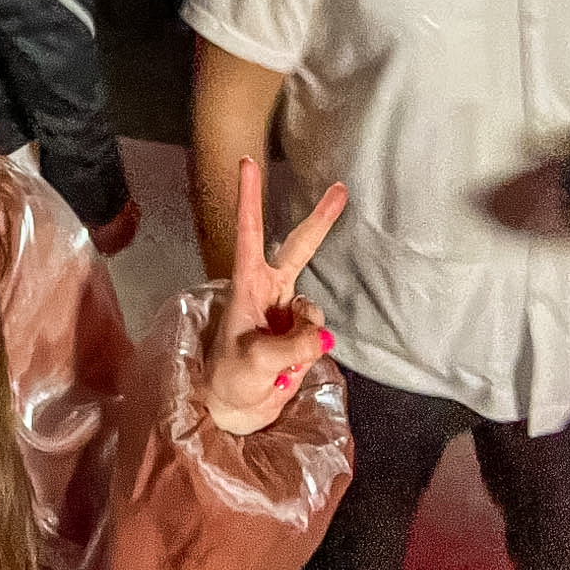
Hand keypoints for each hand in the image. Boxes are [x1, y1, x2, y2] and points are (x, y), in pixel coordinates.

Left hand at [204, 158, 347, 435]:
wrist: (232, 408)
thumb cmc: (228, 377)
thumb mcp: (253, 360)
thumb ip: (290, 344)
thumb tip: (321, 335)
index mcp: (246, 284)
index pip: (249, 232)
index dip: (249, 197)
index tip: (246, 161)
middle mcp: (268, 290)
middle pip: (299, 247)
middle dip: (321, 220)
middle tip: (341, 188)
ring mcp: (286, 312)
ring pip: (314, 310)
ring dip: (305, 336)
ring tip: (279, 363)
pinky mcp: (300, 335)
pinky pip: (319, 336)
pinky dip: (309, 353)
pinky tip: (289, 370)